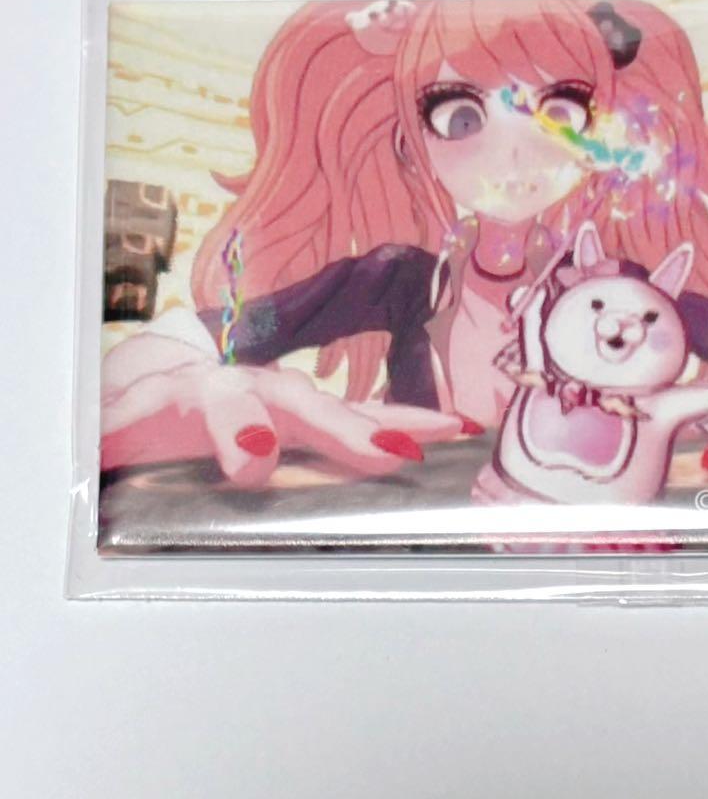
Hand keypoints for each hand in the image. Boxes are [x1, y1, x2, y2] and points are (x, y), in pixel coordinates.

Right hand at [101, 319, 464, 486]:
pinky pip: (129, 417)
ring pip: (223, 402)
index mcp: (297, 408)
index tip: (453, 429)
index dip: (404, 421)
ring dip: (239, 425)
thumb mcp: (288, 434)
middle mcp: (255, 392)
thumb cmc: (226, 419)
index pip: (359, 413)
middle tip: (385, 453)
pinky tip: (117, 446)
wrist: (145, 386)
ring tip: (253, 457)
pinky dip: (123, 429)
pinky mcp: (138, 406)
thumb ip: (338, 450)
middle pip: (302, 402)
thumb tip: (410, 457)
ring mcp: (199, 394)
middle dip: (343, 426)